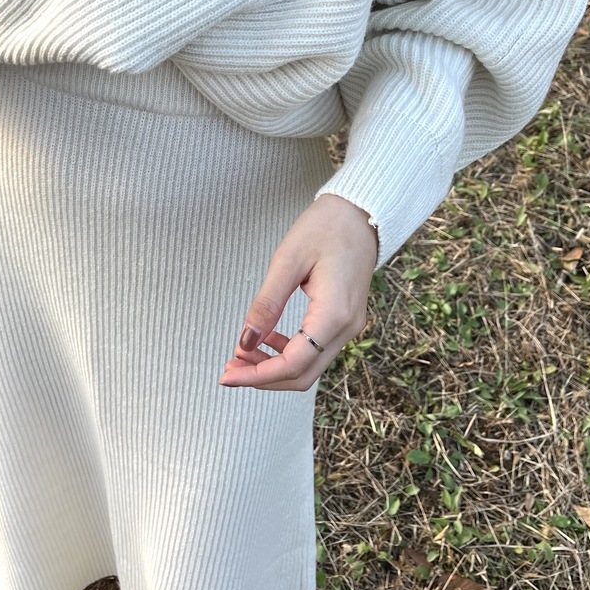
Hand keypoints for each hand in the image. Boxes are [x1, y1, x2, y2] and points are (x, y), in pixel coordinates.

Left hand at [219, 194, 377, 391]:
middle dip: (263, 377)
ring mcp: (349, 326)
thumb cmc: (326, 227)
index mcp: (334, 314)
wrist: (361, 212)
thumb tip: (245, 341)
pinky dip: (288, 352)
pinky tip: (266, 337)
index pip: (293, 364)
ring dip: (274, 366)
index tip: (227, 376)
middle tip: (229, 369)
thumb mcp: (288, 260)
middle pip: (302, 375)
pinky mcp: (345, 320)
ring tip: (242, 353)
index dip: (258, 376)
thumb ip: (266, 304)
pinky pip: (315, 349)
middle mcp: (347, 328)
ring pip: (309, 366)